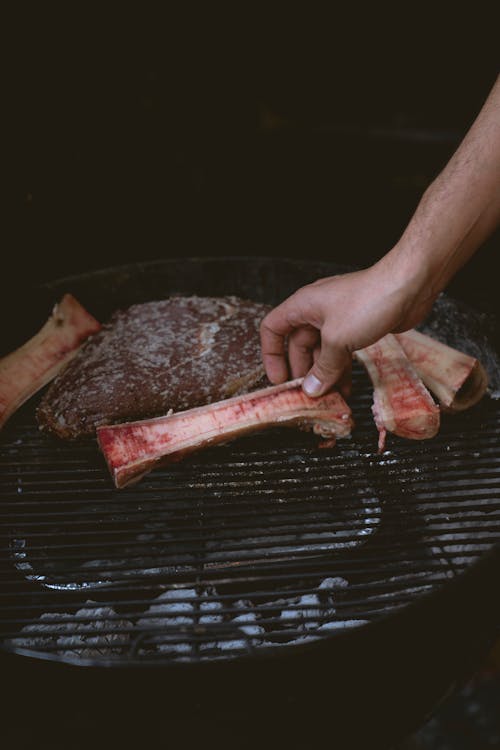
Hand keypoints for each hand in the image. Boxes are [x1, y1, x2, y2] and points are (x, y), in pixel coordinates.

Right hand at [260, 256, 434, 397]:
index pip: (273, 329)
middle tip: (307, 395)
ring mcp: (337, 318)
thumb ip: (323, 367)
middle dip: (303, 371)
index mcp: (302, 305)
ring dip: (324, 374)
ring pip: (322, 351)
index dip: (271, 355)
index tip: (279, 379)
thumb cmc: (369, 300)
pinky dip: (341, 369)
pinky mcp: (357, 326)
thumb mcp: (338, 339)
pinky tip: (346, 387)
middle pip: (298, 345)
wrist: (409, 284)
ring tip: (329, 398)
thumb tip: (311, 390)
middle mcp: (316, 311)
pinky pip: (341, 352)